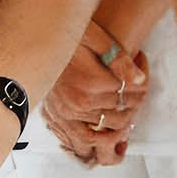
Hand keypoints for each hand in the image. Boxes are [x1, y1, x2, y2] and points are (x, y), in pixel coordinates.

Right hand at [48, 35, 148, 166]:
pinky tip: (112, 132)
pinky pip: (84, 139)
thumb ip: (119, 58)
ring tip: (130, 113)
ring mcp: (67, 114)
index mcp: (91, 82)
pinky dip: (101, 140)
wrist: (34, 43)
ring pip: (107, 127)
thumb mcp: (94, 37)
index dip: (141, 84)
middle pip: (121, 110)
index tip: (142, 78)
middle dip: (135, 102)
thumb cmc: (65, 37)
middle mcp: (79, 102)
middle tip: (139, 93)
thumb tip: (140, 80)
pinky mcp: (56, 120)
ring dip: (123, 123)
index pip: (128, 91)